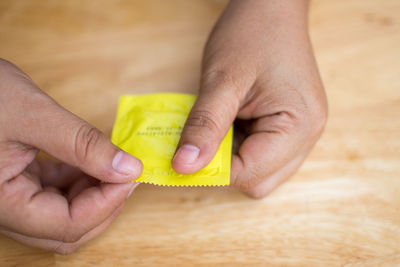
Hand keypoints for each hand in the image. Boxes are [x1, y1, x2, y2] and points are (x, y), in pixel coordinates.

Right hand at [0, 59, 142, 252]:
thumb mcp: (34, 114)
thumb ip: (82, 145)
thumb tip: (129, 169)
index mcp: (0, 203)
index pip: (67, 225)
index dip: (107, 203)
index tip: (133, 174)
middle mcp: (4, 210)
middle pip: (68, 229)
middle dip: (104, 204)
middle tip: (128, 173)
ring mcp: (11, 198)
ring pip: (64, 215)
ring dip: (95, 193)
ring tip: (113, 164)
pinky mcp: (17, 183)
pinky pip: (55, 194)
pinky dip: (80, 181)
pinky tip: (93, 161)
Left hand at [172, 0, 326, 197]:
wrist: (272, 7)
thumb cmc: (251, 34)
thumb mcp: (222, 80)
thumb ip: (204, 126)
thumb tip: (183, 167)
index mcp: (299, 126)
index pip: (251, 174)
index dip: (213, 170)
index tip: (185, 156)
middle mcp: (308, 136)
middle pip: (259, 181)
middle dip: (224, 167)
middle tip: (202, 139)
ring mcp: (302, 133)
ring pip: (260, 172)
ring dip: (231, 158)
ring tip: (218, 125)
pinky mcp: (292, 127)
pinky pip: (262, 154)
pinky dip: (239, 147)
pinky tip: (229, 123)